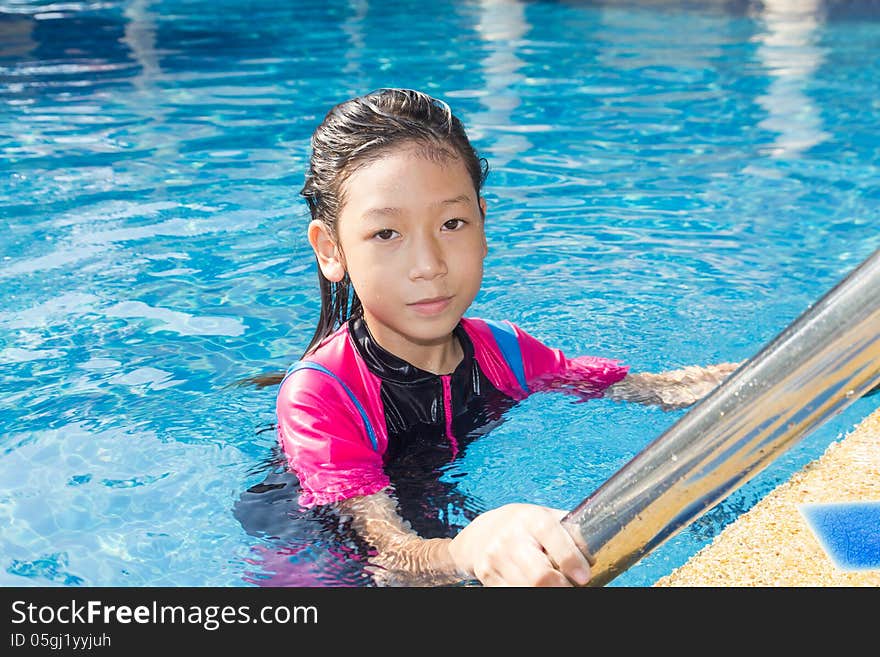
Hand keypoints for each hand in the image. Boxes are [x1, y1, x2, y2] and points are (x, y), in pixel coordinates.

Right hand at [448, 503, 591, 586]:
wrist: (480, 534)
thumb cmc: (523, 526)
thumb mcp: (544, 518)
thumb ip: (569, 530)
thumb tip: (596, 548)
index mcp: (531, 518)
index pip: (552, 537)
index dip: (571, 559)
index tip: (584, 576)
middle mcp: (511, 537)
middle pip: (540, 575)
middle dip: (561, 588)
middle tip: (572, 589)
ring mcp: (496, 558)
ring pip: (527, 589)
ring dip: (547, 594)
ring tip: (558, 587)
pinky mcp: (487, 575)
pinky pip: (510, 594)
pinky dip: (526, 594)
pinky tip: (535, 588)